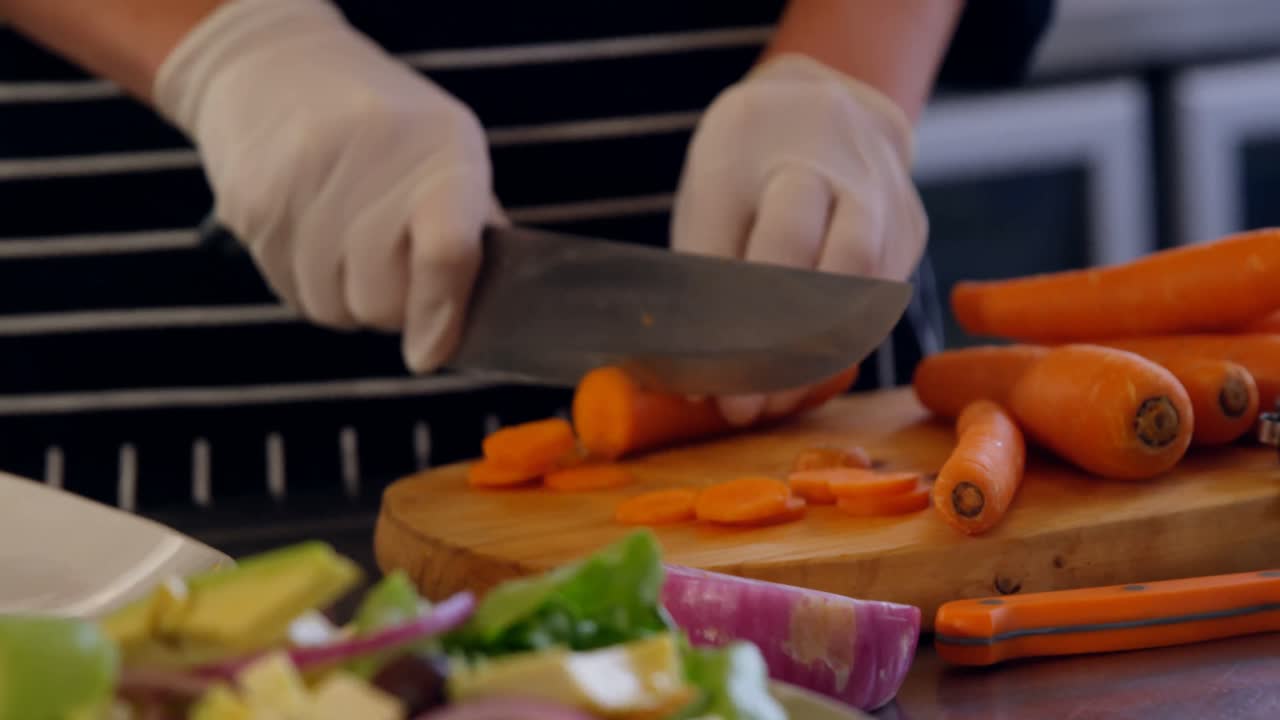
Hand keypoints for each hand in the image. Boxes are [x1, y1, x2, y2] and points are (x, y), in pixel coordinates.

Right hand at [154, 0, 500, 372]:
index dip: (440, 318)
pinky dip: (308, 284)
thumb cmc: (387, 124)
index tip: (429, 354)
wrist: (276, 65)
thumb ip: (472, 230)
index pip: (447, 254)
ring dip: (346, 300)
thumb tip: (469, 321)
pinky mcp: (252, 205)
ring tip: (348, 246)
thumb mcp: (447, 151)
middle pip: (383, 301)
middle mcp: (372, 162)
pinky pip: (289, 293)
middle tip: (390, 268)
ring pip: (333, 309)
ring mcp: (305, 183)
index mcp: (442, 151)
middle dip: (393, 306)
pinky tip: (311, 236)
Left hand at [671, 53, 926, 425]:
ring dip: (816, 358)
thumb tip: (697, 386)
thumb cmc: (744, 167)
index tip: (708, 386)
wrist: (821, 104)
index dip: (731, 324)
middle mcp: (831, 160)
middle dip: (781, 348)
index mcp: (754, 144)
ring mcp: (882, 189)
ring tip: (773, 404)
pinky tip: (806, 378)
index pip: (750, 244)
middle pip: (822, 260)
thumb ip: (703, 281)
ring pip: (863, 284)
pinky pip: (883, 298)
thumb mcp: (707, 201)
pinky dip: (843, 346)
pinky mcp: (910, 223)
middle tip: (744, 408)